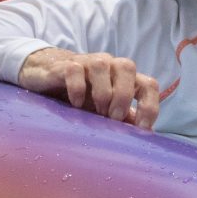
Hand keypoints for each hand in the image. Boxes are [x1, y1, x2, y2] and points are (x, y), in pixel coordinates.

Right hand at [15, 47, 159, 127]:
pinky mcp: (65, 65)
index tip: (141, 129)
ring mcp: (87, 62)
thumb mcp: (103, 108)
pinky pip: (75, 71)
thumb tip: (141, 136)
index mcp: (124, 77)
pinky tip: (75, 104)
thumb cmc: (82, 93)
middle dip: (123, 96)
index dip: (149, 106)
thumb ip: (122, 117)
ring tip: (96, 112)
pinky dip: (77, 89)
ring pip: (102, 65)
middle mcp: (109, 65)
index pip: (148, 84)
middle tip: (114, 118)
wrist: (46, 76)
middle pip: (127, 67)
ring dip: (102, 92)